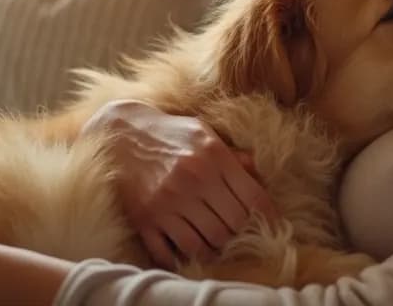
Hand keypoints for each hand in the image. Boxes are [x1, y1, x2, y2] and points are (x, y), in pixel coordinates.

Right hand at [83, 100, 278, 269]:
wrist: (118, 132)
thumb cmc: (168, 133)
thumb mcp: (203, 133)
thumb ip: (232, 154)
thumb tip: (259, 171)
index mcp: (213, 157)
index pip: (252, 198)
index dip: (269, 217)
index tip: (274, 226)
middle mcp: (192, 181)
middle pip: (230, 226)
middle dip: (241, 235)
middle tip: (243, 237)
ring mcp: (167, 203)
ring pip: (203, 244)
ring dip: (215, 250)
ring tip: (219, 247)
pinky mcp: (145, 219)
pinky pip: (169, 252)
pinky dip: (182, 259)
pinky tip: (190, 254)